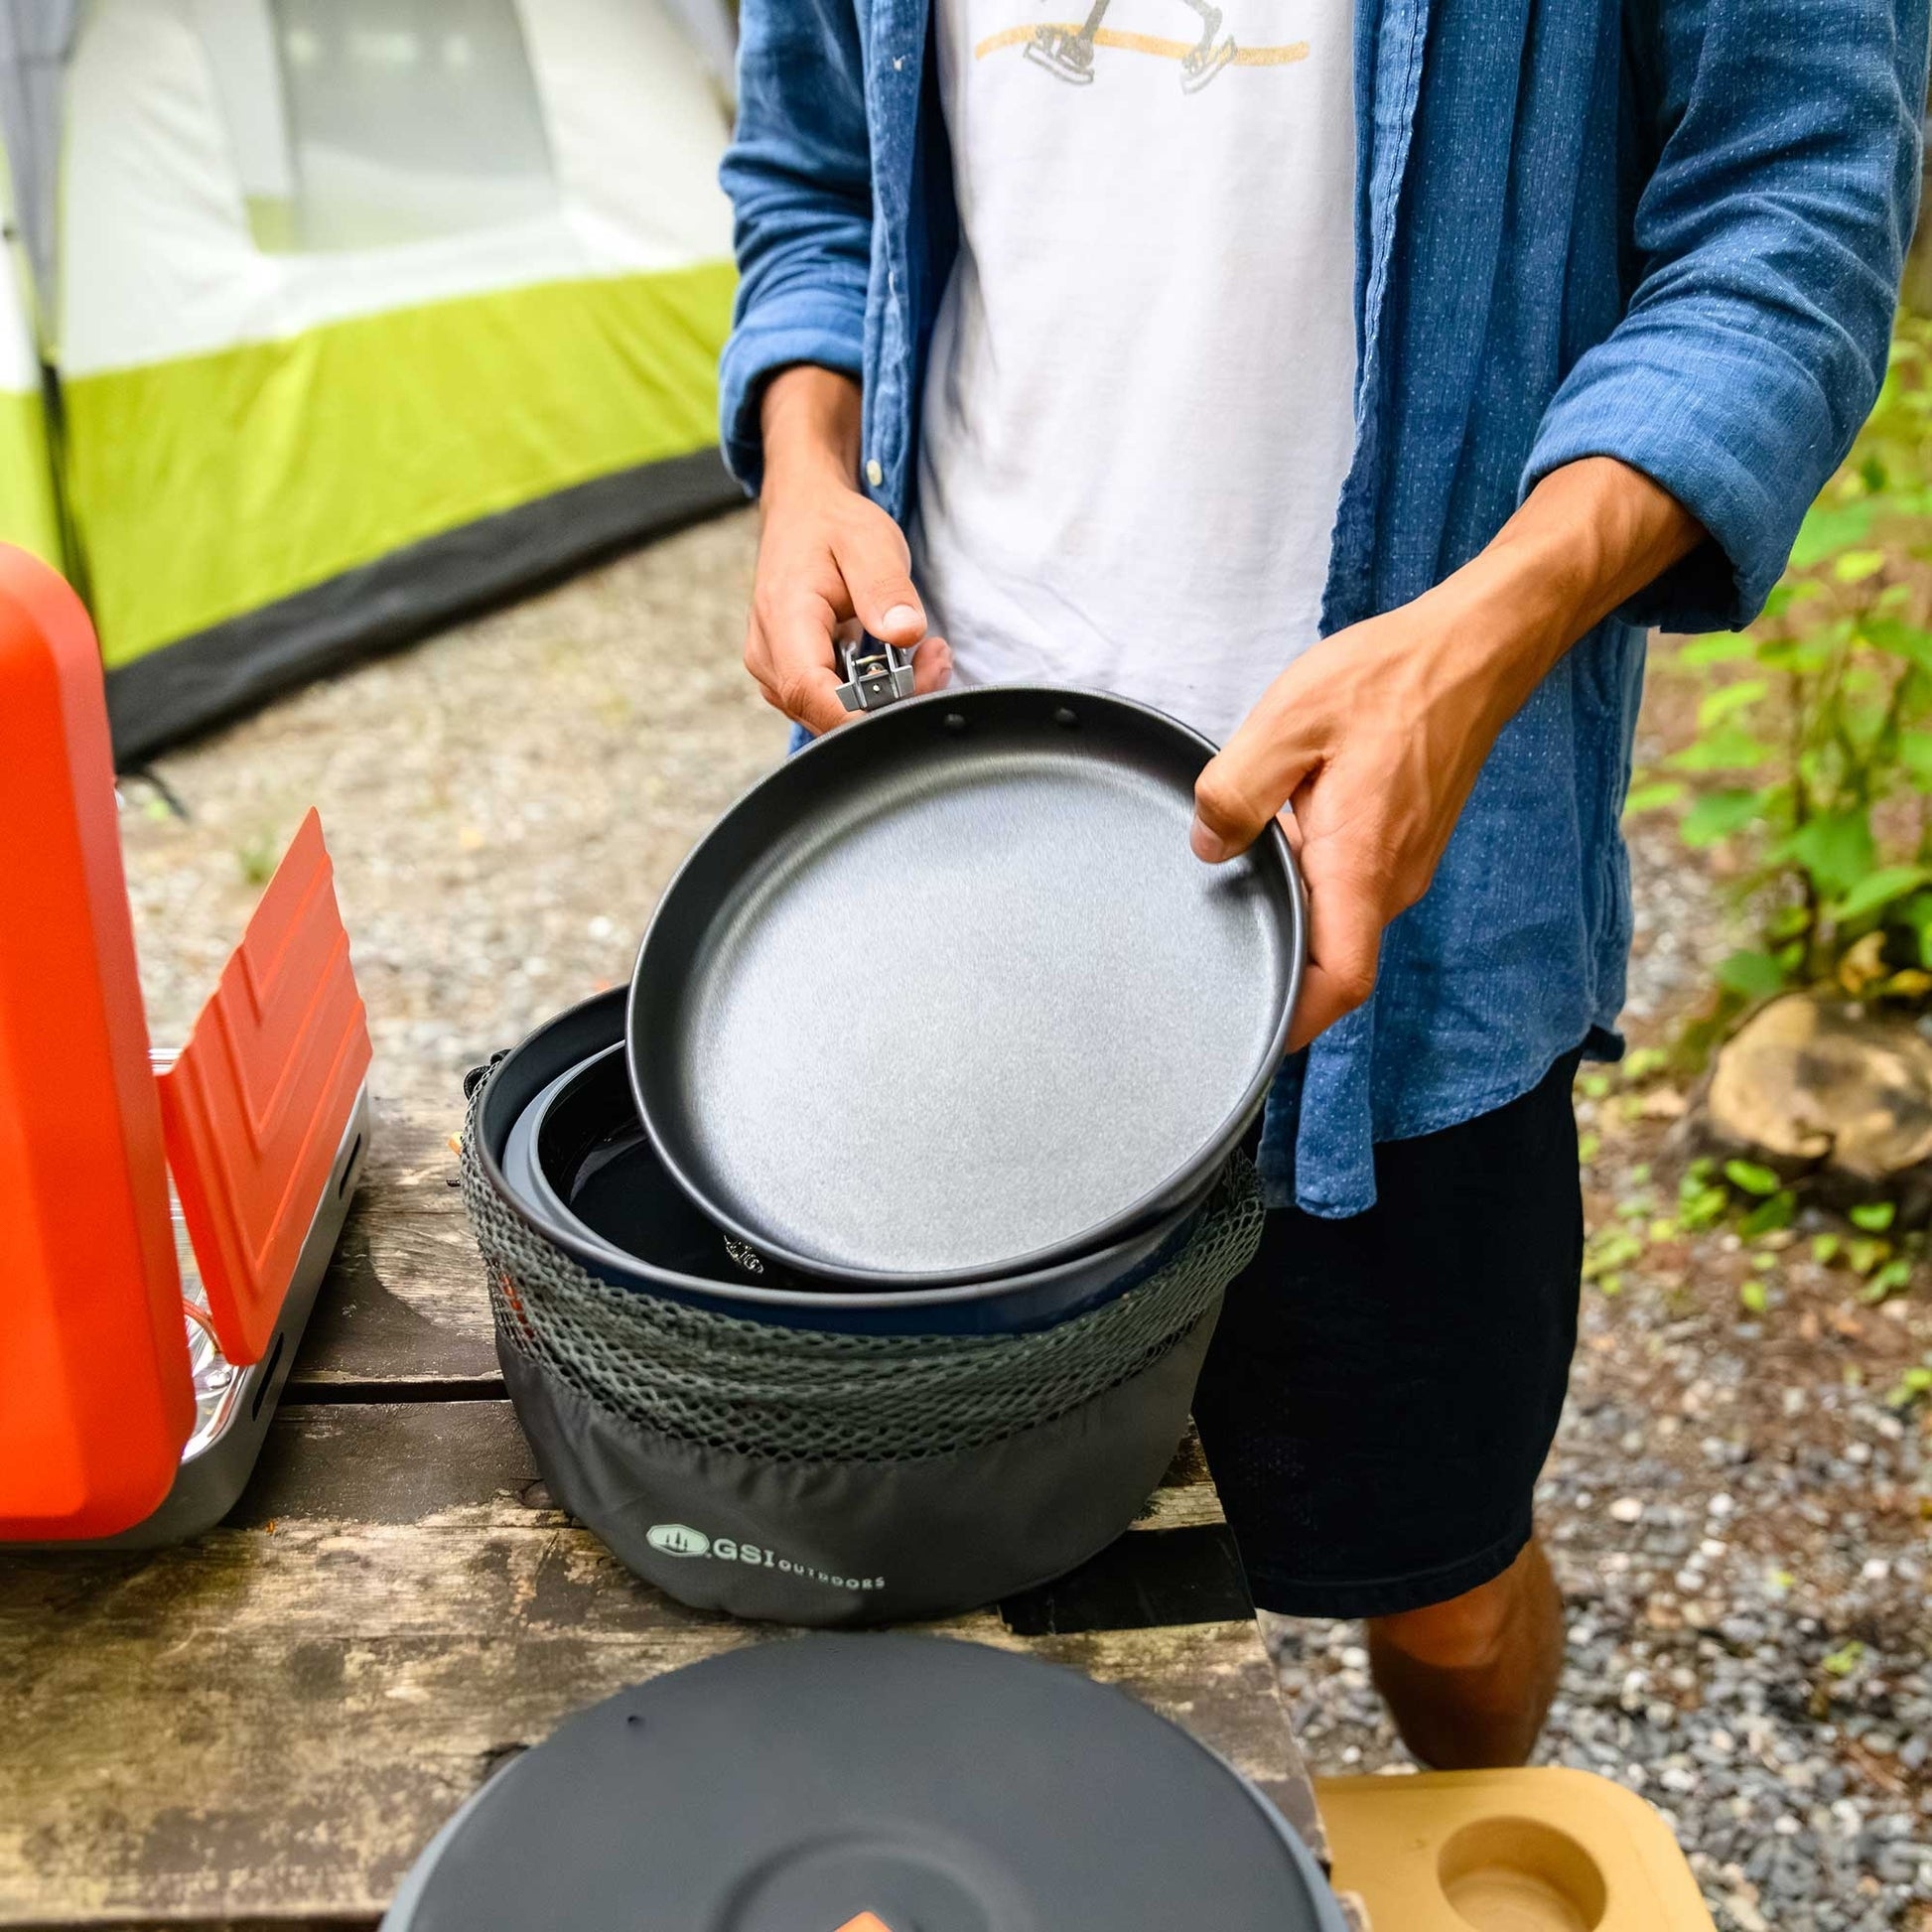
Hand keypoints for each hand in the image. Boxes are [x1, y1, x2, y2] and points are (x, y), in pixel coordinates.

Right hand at [746, 366, 951, 732]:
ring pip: (832, 718)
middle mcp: (768, 655)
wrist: (803, 514)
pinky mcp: (790, 679)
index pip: (812, 692)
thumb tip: (905, 632)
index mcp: (782, 619)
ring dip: (887, 699)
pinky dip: (873, 694)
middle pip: (828, 714)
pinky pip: (832, 707)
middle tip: (936, 656)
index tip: (914, 698)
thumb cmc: (831, 526)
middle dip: (891, 702)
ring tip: (924, 653)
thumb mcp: (870, 543)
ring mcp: (774, 673)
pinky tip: (898, 663)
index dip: (862, 714)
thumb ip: (885, 589)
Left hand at [1189, 457, 1704, 1050]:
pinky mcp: (1408, 843)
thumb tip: (1209, 846)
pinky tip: (1289, 827)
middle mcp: (1392, 880)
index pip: (1338, 982)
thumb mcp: (1286, 723)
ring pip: (1341, 917)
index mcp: (1359, 864)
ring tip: (1250, 866)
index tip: (1252, 1036)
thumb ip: (1235, 793)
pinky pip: (1355, 884)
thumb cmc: (1388, 679)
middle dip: (1279, 959)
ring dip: (1296, 904)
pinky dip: (1317, 875)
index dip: (1296, 1023)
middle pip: (1332, 958)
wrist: (1473, 650)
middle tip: (1220, 943)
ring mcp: (1407, 865)